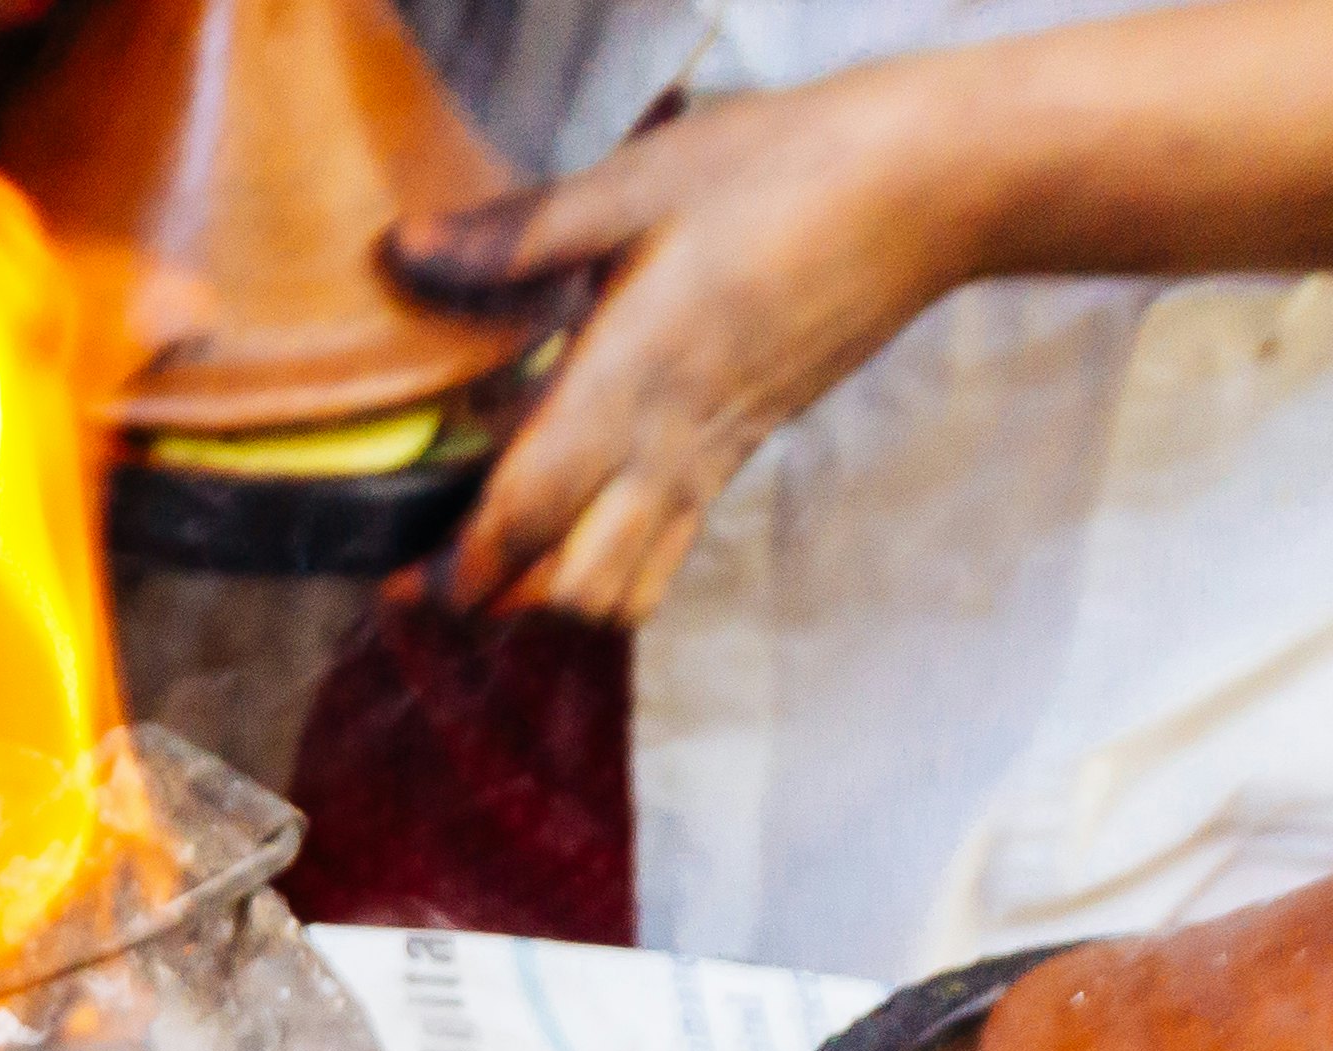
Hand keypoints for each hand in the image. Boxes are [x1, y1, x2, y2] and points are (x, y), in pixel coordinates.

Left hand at [386, 73, 996, 626]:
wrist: (932, 186)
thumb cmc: (787, 170)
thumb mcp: (636, 182)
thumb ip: (516, 235)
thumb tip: (405, 249)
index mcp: (628, 381)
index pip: (525, 517)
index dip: (458, 568)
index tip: (400, 578)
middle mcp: (669, 444)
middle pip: (566, 586)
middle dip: (492, 598)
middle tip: (430, 572)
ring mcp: (712, 459)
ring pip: (623, 590)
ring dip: (554, 595)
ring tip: (499, 556)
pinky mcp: (743, 453)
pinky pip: (670, 552)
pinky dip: (612, 570)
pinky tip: (577, 519)